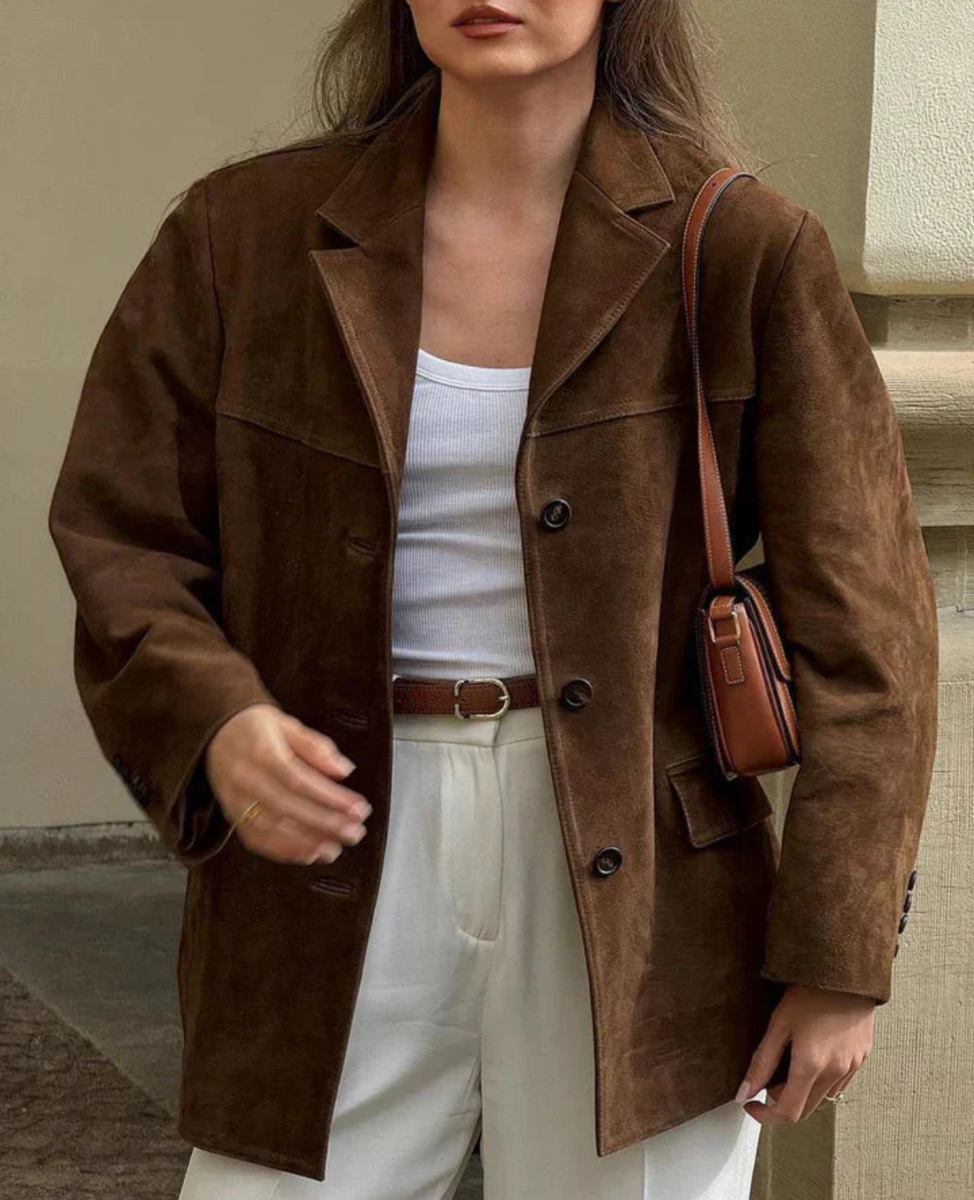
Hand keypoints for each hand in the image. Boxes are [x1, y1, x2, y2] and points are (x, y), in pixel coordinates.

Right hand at [205, 703, 371, 864]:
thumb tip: (344, 770)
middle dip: (325, 824)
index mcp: (261, 752)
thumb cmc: (255, 728)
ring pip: (271, 829)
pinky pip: (257, 840)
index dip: (330, 798)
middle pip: (288, 808)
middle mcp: (245, 779)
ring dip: (307, 843)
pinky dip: (284, 851)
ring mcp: (236, 801)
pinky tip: (309, 854)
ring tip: (336, 848)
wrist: (216, 732)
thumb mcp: (289, 725)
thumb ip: (317, 747)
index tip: (358, 808)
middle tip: (354, 832)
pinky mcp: (232, 816)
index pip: (299, 780)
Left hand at [736, 984, 874, 1122]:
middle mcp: (834, 1072)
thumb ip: (761, 1062)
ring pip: (823, 1098)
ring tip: (788, 1063)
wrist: (846, 973)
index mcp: (811, 1066)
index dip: (765, 1115)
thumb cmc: (811, 992)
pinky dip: (821, 1082)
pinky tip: (812, 1058)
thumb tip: (744, 1091)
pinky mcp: (861, 1059)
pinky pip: (838, 1084)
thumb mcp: (778, 1024)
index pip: (788, 1112)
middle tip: (767, 1080)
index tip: (751, 1104)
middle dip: (781, 1102)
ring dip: (802, 1092)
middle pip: (805, 1110)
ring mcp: (851, 1067)